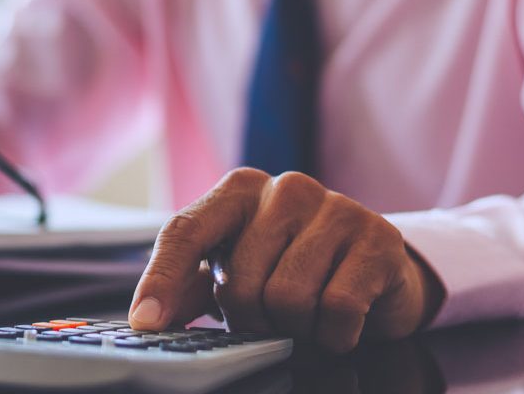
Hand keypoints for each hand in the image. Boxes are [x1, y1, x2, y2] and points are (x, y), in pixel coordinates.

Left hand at [128, 168, 442, 352]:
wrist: (374, 269)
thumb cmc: (289, 267)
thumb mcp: (231, 271)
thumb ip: (186, 287)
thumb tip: (147, 319)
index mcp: (239, 190)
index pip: (185, 232)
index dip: (161, 281)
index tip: (145, 323)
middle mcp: (286, 188)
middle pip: (241, 282)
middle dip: (251, 316)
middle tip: (269, 313)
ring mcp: (336, 207)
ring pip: (288, 298)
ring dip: (294, 327)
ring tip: (305, 313)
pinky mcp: (378, 238)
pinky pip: (338, 310)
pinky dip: (334, 334)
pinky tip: (338, 322)